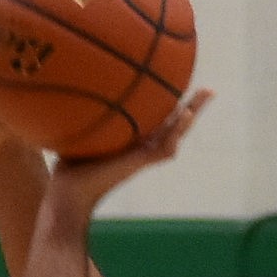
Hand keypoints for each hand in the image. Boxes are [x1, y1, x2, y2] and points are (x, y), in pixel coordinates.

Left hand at [48, 87, 213, 214]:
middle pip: (173, 124)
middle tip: (210, 89)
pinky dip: (177, 130)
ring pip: (176, 134)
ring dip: (193, 113)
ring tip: (208, 94)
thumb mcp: (77, 131)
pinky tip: (187, 114)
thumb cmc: (67, 166)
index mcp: (131, 140)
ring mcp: (142, 156)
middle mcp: (141, 148)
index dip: (169, 104)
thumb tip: (72, 82)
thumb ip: (83, 111)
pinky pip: (164, 146)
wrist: (68, 194)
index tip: (179, 85)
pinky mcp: (140, 163)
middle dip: (192, 106)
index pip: (156, 119)